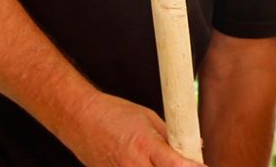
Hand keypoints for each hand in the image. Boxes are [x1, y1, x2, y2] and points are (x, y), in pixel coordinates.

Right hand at [63, 91, 204, 166]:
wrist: (79, 119)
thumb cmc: (115, 113)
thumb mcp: (148, 118)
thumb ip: (171, 135)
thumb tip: (195, 146)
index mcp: (145, 145)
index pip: (176, 165)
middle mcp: (133, 166)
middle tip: (186, 164)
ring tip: (167, 163)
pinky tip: (147, 164)